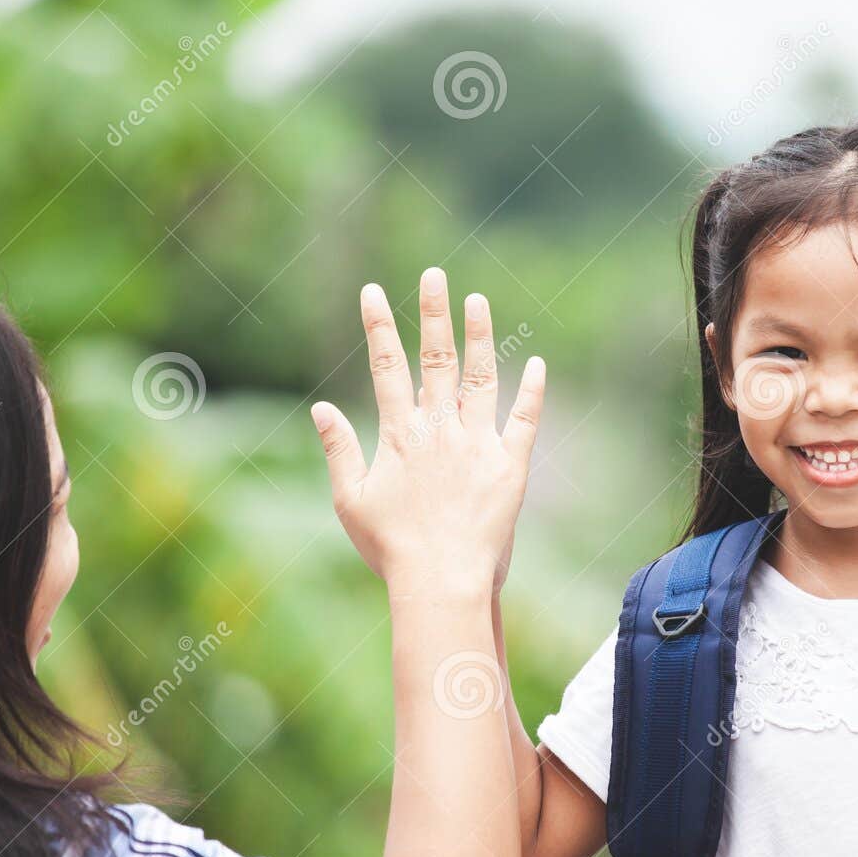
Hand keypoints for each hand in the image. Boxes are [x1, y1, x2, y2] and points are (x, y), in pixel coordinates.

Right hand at [312, 267, 544, 598]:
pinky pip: (525, 421)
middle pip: (436, 359)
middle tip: (434, 275)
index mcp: (400, 434)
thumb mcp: (350, 500)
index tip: (373, 292)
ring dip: (480, 337)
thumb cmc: (391, 548)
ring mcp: (478, 445)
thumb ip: (339, 449)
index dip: (379, 326)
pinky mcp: (511, 467)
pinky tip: (537, 364)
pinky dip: (531, 392)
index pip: (386, 366)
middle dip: (433, 313)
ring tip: (478, 301)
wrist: (441, 581)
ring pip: (480, 378)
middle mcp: (440, 430)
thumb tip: (320, 407)